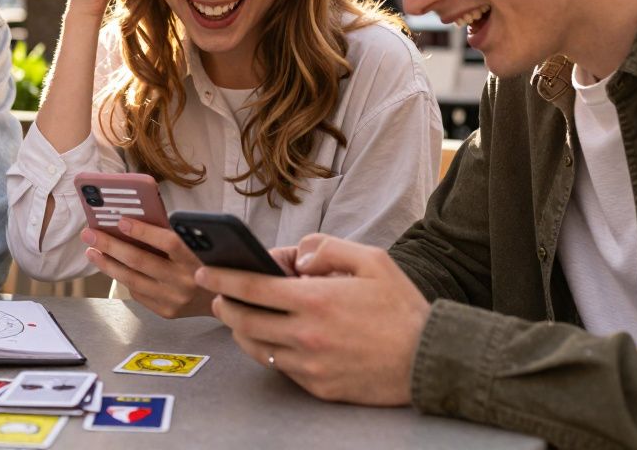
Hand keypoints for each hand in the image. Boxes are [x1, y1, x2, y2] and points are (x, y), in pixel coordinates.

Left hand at [81, 217, 214, 317]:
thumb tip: (134, 221)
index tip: (121, 220)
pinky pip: (138, 293)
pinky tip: (112, 267)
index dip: (143, 231)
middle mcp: (185, 280)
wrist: (228, 300)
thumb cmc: (209, 262)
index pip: (167, 242)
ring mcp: (174, 299)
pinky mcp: (167, 312)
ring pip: (132, 279)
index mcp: (197, 258)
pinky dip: (124, 278)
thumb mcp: (200, 244)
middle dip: (110, 245)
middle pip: (140, 261)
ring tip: (92, 251)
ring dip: (108, 264)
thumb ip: (174, 234)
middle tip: (90, 233)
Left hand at [195, 233, 429, 405]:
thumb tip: (295, 258)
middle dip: (225, 304)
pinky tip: (271, 338)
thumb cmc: (401, 309)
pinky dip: (268, 350)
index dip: (223, 277)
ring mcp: (310, 365)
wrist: (430, 361)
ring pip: (256, 347)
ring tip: (240, 315)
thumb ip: (327, 249)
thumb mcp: (372, 261)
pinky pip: (280, 368)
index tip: (205, 271)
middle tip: (219, 294)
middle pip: (244, 320)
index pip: (252, 286)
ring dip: (241, 330)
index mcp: (316, 299)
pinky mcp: (317, 387)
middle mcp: (306, 335)